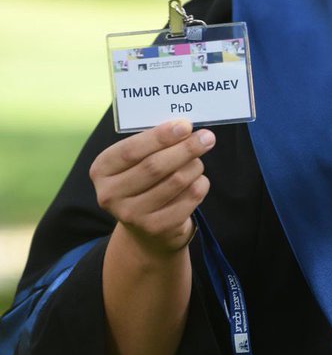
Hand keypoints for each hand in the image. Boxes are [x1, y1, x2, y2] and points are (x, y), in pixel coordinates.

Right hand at [90, 119, 215, 256]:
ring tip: (198, 161)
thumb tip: (186, 128)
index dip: (160, 137)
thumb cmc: (143, 180)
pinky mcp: (156, 228)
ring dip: (194, 166)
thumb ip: (154, 144)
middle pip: (154, 166)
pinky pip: (190, 197)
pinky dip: (200, 184)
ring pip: (176, 180)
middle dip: (185, 148)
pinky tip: (197, 181)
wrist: (144, 228)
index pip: (131, 150)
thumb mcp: (137, 161)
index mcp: (101, 170)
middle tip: (207, 137)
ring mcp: (132, 215)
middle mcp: (110, 195)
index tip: (185, 125)